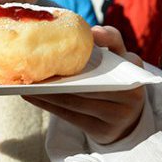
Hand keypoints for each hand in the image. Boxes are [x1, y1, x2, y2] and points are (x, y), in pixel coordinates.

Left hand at [23, 26, 144, 143]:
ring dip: (47, 92)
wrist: (128, 120)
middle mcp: (131, 95)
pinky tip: (30, 96)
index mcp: (135, 71)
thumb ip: (109, 41)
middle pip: (89, 82)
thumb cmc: (117, 81)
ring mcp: (117, 116)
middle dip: (60, 75)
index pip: (119, 52)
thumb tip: (91, 31)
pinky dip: (48, 105)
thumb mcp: (120, 60)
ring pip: (75, 101)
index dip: (105, 40)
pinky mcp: (102, 131)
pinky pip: (70, 116)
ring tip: (27, 82)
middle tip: (34, 65)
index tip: (87, 35)